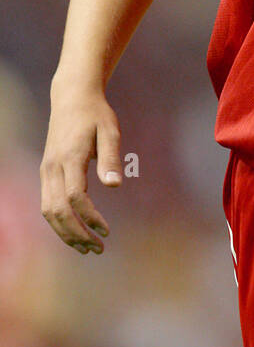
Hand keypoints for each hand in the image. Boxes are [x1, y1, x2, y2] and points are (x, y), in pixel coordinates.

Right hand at [40, 82, 121, 254]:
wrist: (72, 97)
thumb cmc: (96, 114)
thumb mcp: (110, 130)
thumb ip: (111, 158)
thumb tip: (115, 186)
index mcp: (70, 157)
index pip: (76, 197)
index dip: (90, 217)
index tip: (107, 230)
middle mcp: (53, 167)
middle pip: (57, 210)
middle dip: (77, 234)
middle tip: (99, 248)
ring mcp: (46, 170)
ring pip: (48, 211)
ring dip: (66, 233)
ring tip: (88, 248)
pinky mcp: (46, 172)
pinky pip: (47, 204)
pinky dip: (59, 223)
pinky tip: (76, 232)